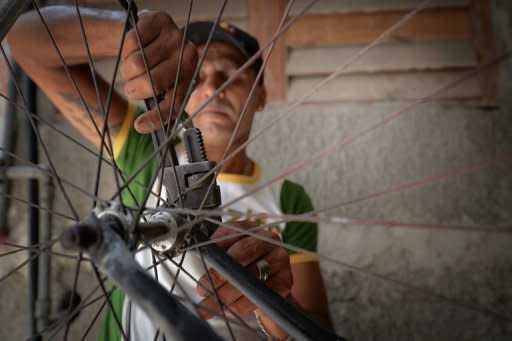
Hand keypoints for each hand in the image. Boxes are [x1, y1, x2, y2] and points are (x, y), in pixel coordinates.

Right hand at [120, 11, 197, 132]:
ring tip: (132, 68)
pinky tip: (133, 49)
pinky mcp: (160, 21)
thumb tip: (142, 127)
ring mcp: (175, 37)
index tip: (140, 126)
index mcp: (189, 77)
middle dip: (134, 89)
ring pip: (137, 64)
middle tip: (131, 88)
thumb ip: (159, 104)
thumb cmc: (156, 64)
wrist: (149, 31)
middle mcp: (188, 56)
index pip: (174, 102)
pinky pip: (132, 43)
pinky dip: (125, 50)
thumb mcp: (162, 84)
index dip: (156, 117)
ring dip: (127, 70)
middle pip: (151, 82)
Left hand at [196, 221, 292, 319]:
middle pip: (242, 253)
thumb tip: (199, 268)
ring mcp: (279, 258)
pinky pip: (262, 294)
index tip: (201, 264)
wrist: (265, 286)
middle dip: (218, 274)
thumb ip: (215, 256)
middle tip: (201, 289)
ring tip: (208, 306)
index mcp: (249, 228)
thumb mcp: (226, 256)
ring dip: (226, 294)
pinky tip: (228, 311)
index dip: (215, 248)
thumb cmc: (241, 268)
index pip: (231, 232)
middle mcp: (267, 238)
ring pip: (250, 276)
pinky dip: (242, 305)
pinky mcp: (286, 280)